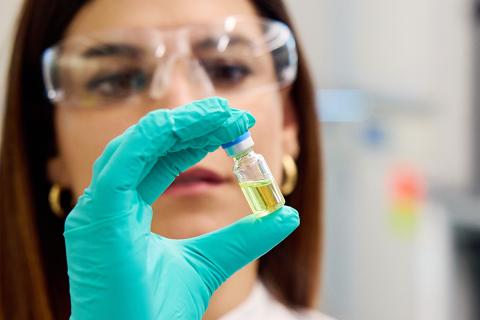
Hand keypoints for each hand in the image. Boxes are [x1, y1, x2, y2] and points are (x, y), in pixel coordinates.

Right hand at [64, 97, 299, 319]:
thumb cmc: (155, 312)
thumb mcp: (208, 263)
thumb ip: (243, 237)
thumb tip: (287, 215)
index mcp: (125, 212)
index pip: (159, 160)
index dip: (195, 139)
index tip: (233, 126)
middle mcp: (107, 205)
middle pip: (149, 147)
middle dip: (191, 125)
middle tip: (232, 113)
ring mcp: (97, 210)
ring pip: (136, 146)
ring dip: (179, 124)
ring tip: (220, 114)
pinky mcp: (97, 219)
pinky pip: (123, 163)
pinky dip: (153, 137)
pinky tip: (187, 124)